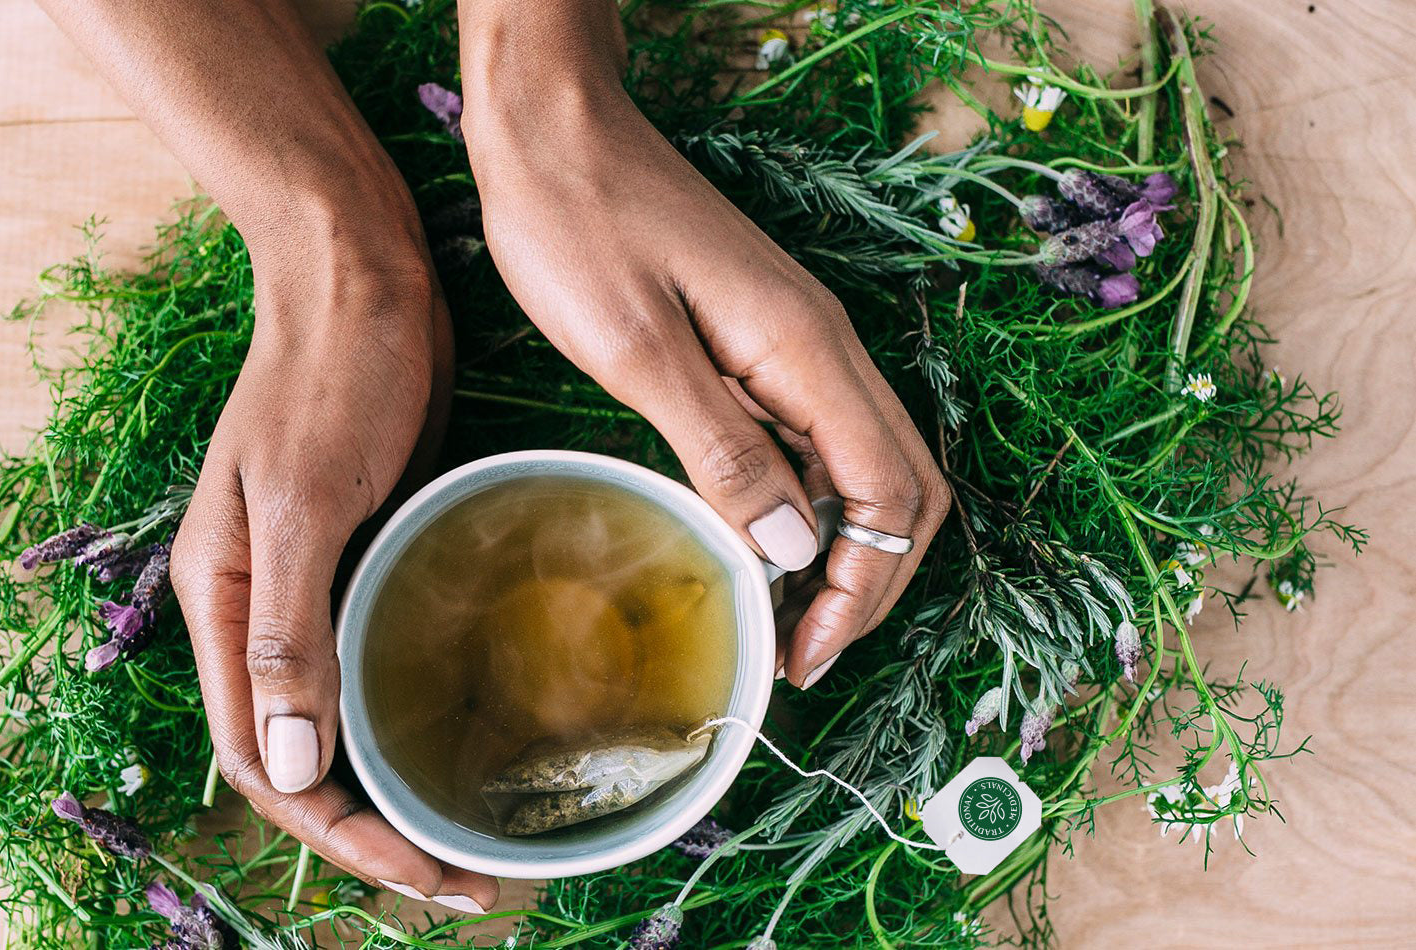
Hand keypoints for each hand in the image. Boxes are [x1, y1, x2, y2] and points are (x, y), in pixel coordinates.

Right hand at [170, 219, 496, 912]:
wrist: (361, 272)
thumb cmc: (330, 371)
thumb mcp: (307, 499)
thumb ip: (287, 632)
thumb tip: (290, 766)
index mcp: (220, 601)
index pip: (261, 760)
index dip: (338, 834)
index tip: (422, 873)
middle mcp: (255, 609)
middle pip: (301, 758)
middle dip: (375, 832)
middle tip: (470, 880)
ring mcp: (308, 586)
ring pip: (340, 721)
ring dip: (397, 788)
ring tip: (472, 840)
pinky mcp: (360, 556)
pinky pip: (376, 665)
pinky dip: (412, 719)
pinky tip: (469, 744)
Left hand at [460, 40, 948, 687]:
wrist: (552, 129)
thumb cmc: (579, 223)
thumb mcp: (637, 348)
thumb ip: (722, 447)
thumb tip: (791, 547)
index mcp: (807, 351)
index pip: (890, 495)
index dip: (864, 589)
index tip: (805, 654)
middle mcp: (822, 348)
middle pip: (902, 487)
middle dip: (871, 581)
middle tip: (803, 652)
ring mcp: (793, 343)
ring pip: (860, 467)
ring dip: (840, 550)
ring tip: (782, 618)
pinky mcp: (755, 341)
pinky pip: (808, 438)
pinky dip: (800, 504)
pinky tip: (752, 539)